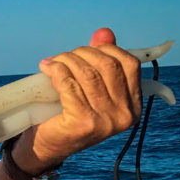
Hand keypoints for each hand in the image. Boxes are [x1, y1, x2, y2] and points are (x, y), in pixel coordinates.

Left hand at [13, 27, 142, 173]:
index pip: (129, 64)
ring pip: (88, 74)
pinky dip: (57, 72)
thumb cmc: (68, 115)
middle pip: (107, 66)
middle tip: (63, 57)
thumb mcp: (89, 87)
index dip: (106, 49)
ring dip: (67, 61)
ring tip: (52, 62)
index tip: (85, 50)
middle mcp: (125, 115)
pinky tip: (47, 68)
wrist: (46, 147)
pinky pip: (70, 86)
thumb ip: (101, 60)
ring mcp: (106, 121)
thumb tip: (103, 32)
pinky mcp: (83, 123)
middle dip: (82, 54)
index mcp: (133, 105)